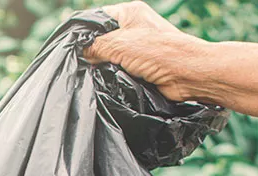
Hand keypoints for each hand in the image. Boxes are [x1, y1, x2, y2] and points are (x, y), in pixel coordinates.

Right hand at [83, 1, 206, 101]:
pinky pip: (119, 69)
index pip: (95, 18)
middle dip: (91, 52)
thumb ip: (93, 47)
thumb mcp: (117, 45)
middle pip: (101, 38)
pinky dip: (113, 75)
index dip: (82, 33)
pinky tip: (105, 81)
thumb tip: (79, 54)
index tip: (69, 48)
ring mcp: (138, 46)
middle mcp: (134, 26)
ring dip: (103, 66)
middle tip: (80, 64)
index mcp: (129, 12)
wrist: (188, 74)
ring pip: (109, 56)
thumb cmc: (157, 52)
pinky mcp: (142, 65)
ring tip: (92, 74)